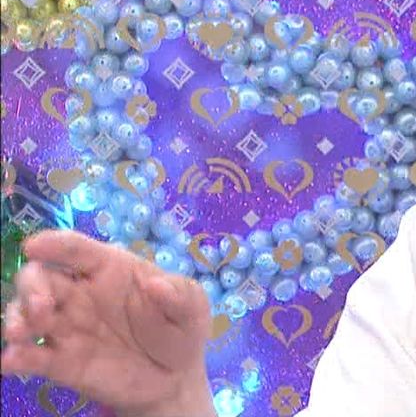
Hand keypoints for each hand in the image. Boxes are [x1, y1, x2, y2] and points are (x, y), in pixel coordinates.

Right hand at [1, 230, 214, 416]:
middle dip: (31, 286)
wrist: (175, 379)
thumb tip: (157, 285)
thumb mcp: (192, 307)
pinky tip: (11, 361)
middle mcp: (81, 294)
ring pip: (27, 314)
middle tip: (41, 307)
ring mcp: (68, 328)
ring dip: (16, 318)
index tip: (34, 246)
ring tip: (19, 333)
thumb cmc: (180, 329)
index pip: (77, 249)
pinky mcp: (62, 362)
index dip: (54, 243)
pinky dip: (16, 357)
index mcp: (111, 269)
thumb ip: (179, 295)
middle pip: (40, 278)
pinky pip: (32, 356)